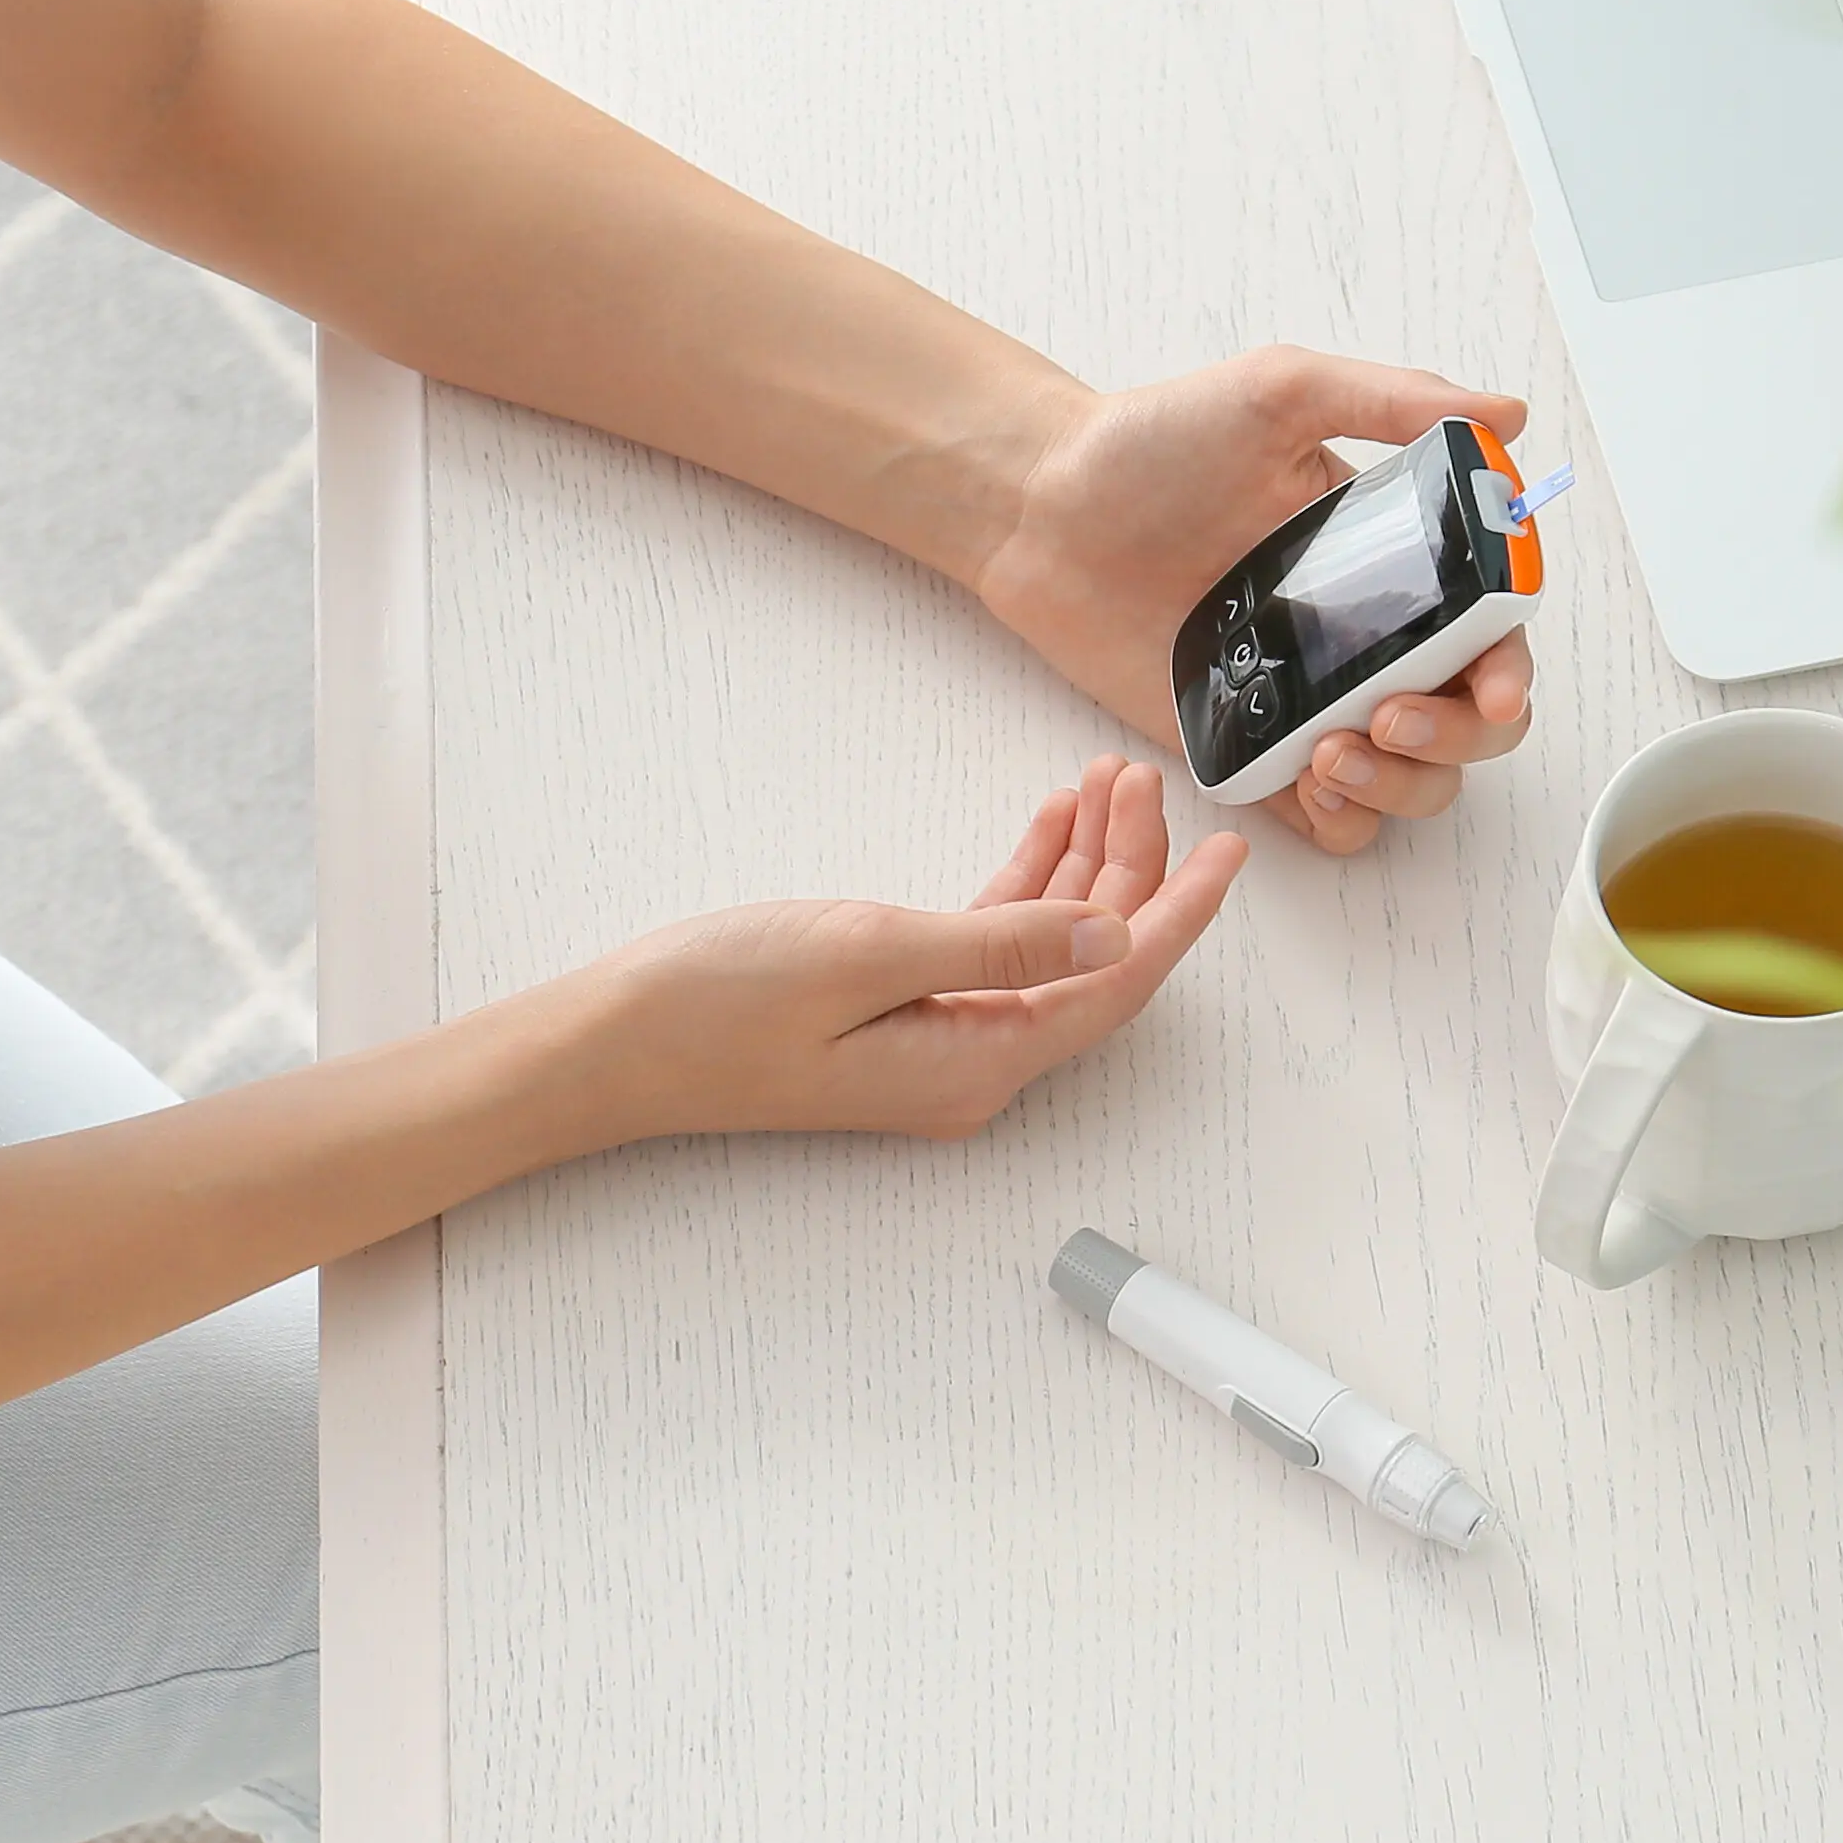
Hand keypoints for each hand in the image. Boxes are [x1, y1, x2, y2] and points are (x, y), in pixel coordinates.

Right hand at [554, 759, 1242, 1145]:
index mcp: (976, 1066)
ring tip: (1104, 778)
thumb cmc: (716, 1004)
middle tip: (1142, 775)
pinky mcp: (896, 1016)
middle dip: (1131, 867)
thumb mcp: (868, 952)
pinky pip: (989, 947)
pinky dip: (1022, 883)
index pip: (1115, 986)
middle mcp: (970, 1067)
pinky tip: (1045, 823)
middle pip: (1090, 961)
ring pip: (1044, 947)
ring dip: (1080, 865)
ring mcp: (934, 1043)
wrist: (608, 1047)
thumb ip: (998, 945)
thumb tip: (1109, 938)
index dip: (1181, 914)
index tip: (1233, 851)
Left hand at [972, 349, 1538, 856]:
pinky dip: (1345, 820)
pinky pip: (1331, 819)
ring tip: (1333, 752)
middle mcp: (1366, 636)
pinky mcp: (1250, 750)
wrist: (1040, 507)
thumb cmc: (1152, 442)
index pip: (1493, 630)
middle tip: (1390, 715)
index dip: (1512, 670)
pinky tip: (1309, 780)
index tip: (1492, 686)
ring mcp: (1309, 699)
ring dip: (1403, 786)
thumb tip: (1508, 418)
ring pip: (1413, 783)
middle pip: (1470, 725)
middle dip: (1457, 740)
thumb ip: (1392, 400)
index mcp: (1393, 560)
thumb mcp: (1279, 391)